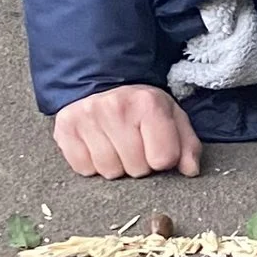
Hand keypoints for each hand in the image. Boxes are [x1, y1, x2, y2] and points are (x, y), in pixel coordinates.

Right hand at [53, 83, 202, 179]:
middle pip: (136, 169)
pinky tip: (96, 146)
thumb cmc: (141, 107)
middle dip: (139, 164)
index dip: (162, 160)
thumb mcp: (172, 118)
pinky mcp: (66, 127)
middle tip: (134, 145)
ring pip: (109, 172)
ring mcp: (87, 117)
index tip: (155, 147)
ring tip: (115, 145)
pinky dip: (92, 164)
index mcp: (148, 104)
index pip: (163, 159)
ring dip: (115, 165)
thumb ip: (187, 145)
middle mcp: (116, 108)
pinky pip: (84, 169)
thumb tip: (190, 170)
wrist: (102, 84)